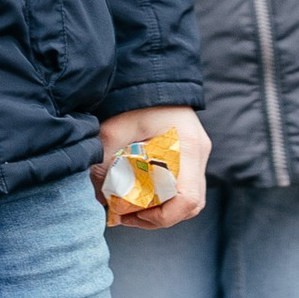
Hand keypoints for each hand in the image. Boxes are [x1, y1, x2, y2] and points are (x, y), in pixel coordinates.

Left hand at [100, 104, 210, 228]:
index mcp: (188, 147)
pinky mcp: (192, 157)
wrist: (152, 79)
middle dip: (159, 218)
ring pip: (190, 200)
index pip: (188, 198)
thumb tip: (98, 197)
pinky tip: (142, 195)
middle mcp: (200, 154)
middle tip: (128, 216)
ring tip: (133, 209)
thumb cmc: (135, 101)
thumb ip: (104, 161)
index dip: (163, 216)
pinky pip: (185, 188)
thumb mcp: (114, 130)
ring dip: (163, 210)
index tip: (135, 214)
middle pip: (191, 205)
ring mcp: (199, 156)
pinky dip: (165, 198)